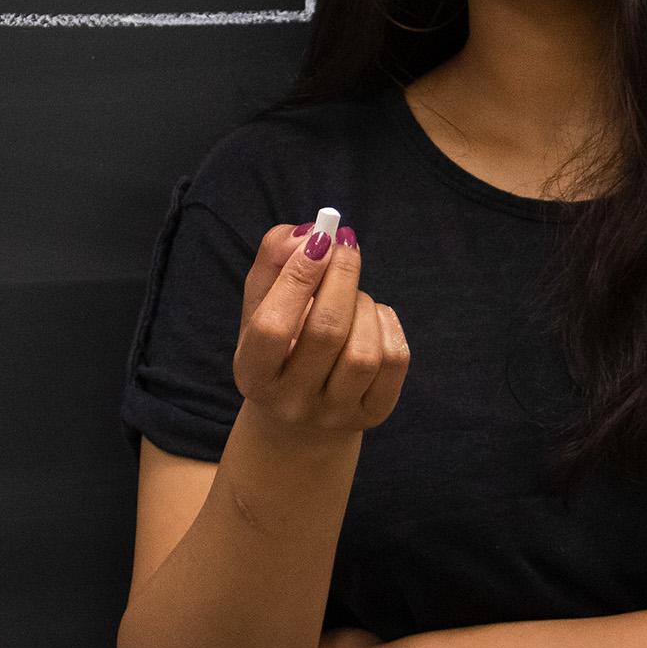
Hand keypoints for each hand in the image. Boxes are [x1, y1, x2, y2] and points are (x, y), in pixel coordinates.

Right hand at [234, 219, 408, 435]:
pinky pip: (394, 360)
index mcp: (252, 375)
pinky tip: (371, 317)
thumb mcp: (261, 303)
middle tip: (344, 246)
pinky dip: (386, 324)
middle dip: (341, 277)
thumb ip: (274, 259)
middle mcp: (291, 402)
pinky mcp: (374, 414)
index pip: (272, 327)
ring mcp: (335, 414)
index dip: (297, 278)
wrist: (301, 410)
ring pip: (363, 351)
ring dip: (363, 304)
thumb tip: (310, 233)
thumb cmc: (280, 343)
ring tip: (352, 294)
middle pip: (326, 333)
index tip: (319, 240)